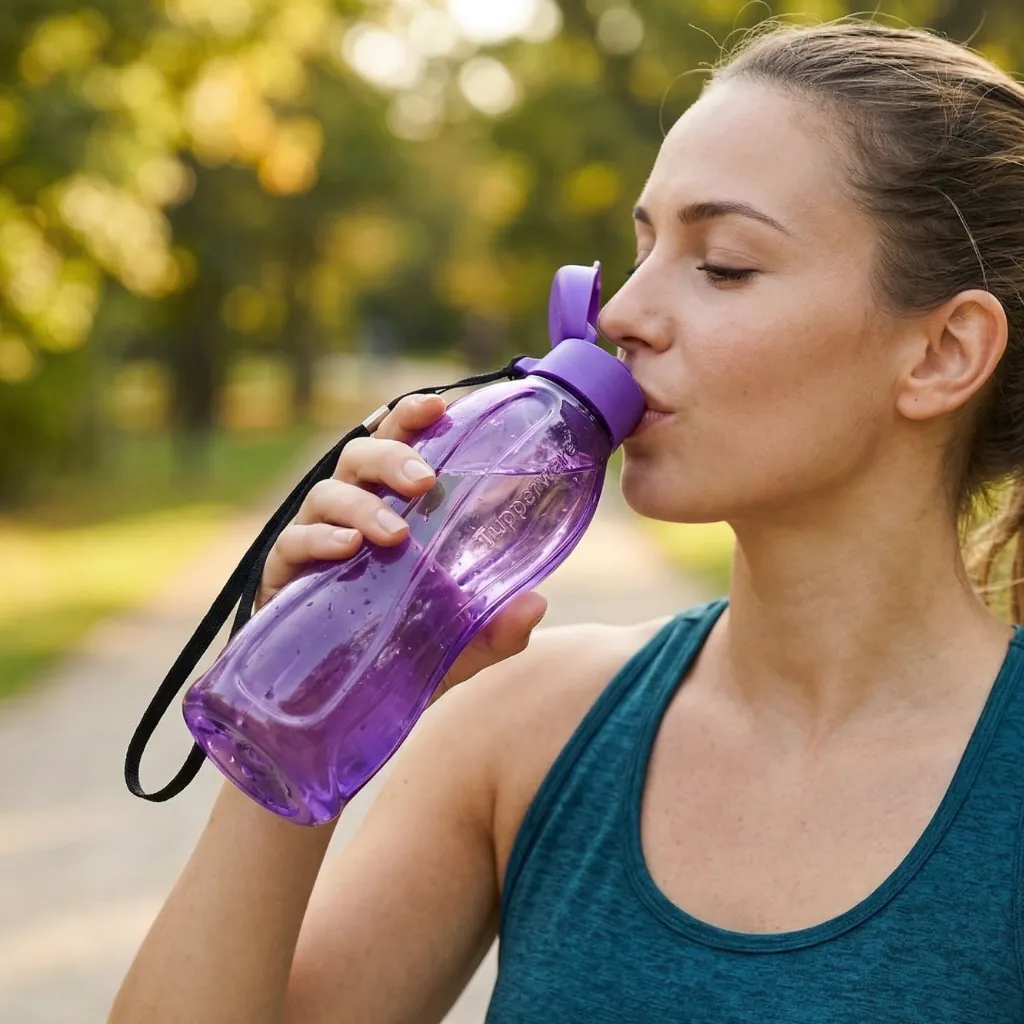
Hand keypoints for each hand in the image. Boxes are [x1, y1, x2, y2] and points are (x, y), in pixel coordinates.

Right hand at [255, 393, 547, 694]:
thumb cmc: (400, 655)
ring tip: (393, 535)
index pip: (397, 446)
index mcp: (389, 508)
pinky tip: (346, 549)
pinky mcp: (282, 578)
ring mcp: (312, 543)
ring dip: (361, 504)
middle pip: (358, 457)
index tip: (438, 406)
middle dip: (392, 456)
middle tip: (425, 480)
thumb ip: (495, 627)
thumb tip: (536, 604)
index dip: (411, 418)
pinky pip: (292, 545)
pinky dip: (318, 540)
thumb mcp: (457, 644)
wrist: (340, 709)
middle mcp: (349, 514)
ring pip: (326, 494)